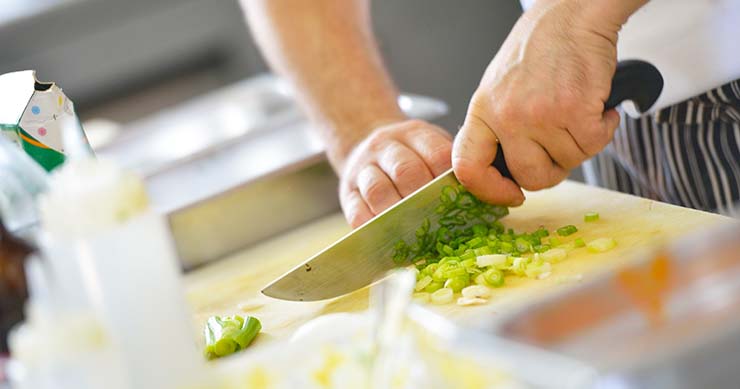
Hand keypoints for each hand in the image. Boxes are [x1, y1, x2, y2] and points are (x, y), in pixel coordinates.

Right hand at [338, 119, 451, 227]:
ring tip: (414, 232)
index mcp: (414, 134)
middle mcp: (385, 147)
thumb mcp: (429, 145)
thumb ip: (450, 165)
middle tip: (439, 222)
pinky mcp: (347, 192)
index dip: (449, 178)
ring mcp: (363, 169)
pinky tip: (387, 238)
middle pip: (405, 170)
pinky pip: (355, 210)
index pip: (436, 152)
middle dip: (424, 198)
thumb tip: (488, 195)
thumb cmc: (408, 154)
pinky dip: (372, 226)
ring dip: (398, 214)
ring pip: (378, 190)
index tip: (461, 200)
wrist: (362, 142)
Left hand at [452, 0, 627, 204]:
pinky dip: (603, 129)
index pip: (468, 167)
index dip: (489, 191)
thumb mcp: (499, 89)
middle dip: (552, 171)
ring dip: (581, 144)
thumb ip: (497, 129)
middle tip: (560, 149)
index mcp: (483, 111)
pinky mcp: (576, 110)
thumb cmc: (539, 51)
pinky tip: (597, 107)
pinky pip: (594, 144)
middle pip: (530, 177)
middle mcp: (507, 116)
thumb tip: (504, 175)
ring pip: (568, 161)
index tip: (511, 195)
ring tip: (576, 112)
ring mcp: (540, 115)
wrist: (572, 15)